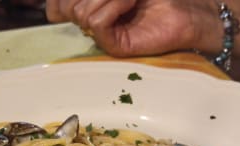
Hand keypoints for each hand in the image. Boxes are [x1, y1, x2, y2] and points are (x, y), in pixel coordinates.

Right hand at [45, 0, 222, 56]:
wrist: (183, 8)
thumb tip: (56, 5)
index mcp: (89, 6)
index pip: (56, 6)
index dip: (60, 0)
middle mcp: (92, 22)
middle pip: (68, 6)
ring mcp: (103, 36)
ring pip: (82, 13)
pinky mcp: (115, 46)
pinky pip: (97, 22)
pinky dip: (113, 7)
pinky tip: (130, 5)